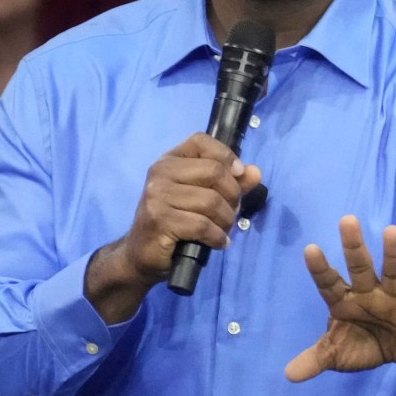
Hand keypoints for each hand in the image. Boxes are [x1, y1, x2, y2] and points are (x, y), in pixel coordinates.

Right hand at [84, 133, 262, 322]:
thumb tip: (254, 172)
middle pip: (214, 172)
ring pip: (211, 201)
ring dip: (226, 220)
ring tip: (223, 230)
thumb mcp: (202, 198)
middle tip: (231, 213)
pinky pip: (203, 225)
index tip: (238, 175)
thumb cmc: (174, 223)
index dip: (226, 155)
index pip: (201, 141)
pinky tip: (218, 243)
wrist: (141, 254)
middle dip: (232, 196)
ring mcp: (157, 195)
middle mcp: (160, 172)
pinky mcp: (159, 220)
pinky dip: (217, 237)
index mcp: (170, 161)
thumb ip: (230, 184)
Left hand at [283, 217, 395, 381]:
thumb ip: (315, 360)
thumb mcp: (336, 354)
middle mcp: (369, 294)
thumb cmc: (363, 342)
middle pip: (360, 268)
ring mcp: (395, 301)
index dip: (320, 269)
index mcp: (345, 301)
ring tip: (392, 231)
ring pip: (394, 274)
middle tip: (346, 220)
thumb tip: (288, 375)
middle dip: (354, 247)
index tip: (310, 249)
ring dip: (394, 255)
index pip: (330, 284)